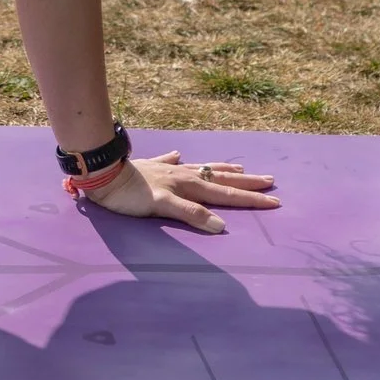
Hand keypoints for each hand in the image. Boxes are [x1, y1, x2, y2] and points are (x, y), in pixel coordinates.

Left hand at [83, 151, 279, 232]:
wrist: (103, 174)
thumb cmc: (131, 196)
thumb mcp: (163, 207)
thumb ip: (192, 215)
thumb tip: (221, 225)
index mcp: (189, 186)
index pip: (226, 195)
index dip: (251, 200)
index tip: (275, 202)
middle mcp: (184, 175)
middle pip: (221, 180)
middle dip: (247, 183)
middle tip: (270, 181)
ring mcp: (168, 169)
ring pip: (203, 168)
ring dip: (223, 170)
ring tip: (240, 167)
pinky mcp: (152, 166)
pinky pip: (171, 161)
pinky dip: (179, 159)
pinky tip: (180, 155)